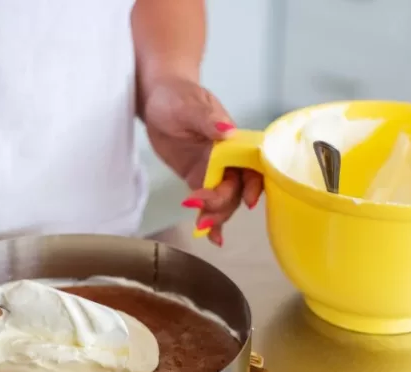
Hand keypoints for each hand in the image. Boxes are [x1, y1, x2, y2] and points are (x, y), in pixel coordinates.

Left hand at [142, 76, 262, 245]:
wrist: (156, 99)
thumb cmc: (176, 95)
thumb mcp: (189, 105)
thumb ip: (208, 120)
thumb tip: (227, 131)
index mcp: (234, 140)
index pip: (254, 164)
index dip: (255, 184)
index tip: (247, 199)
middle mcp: (228, 158)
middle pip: (237, 188)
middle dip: (224, 204)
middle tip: (204, 215)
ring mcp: (213, 170)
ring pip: (224, 199)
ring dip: (216, 215)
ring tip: (202, 228)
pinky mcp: (197, 179)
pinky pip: (207, 202)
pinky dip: (209, 218)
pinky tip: (209, 237)